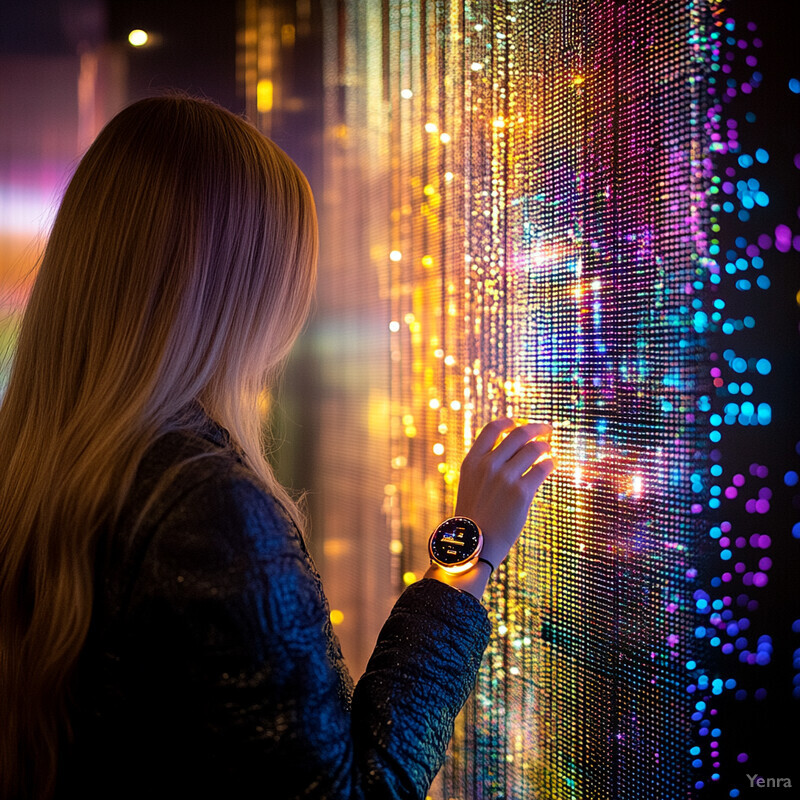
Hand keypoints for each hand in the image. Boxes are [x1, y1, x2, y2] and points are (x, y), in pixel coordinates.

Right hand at [454, 417, 555, 570]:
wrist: (475, 544)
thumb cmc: (475, 517)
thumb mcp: (471, 484)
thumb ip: (485, 466)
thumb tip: (512, 450)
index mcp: (472, 461)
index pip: (492, 428)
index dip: (509, 422)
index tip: (519, 423)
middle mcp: (488, 465)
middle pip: (518, 433)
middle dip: (537, 428)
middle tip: (547, 429)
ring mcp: (505, 478)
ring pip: (534, 448)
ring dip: (545, 446)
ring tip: (549, 451)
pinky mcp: (521, 493)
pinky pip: (542, 468)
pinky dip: (550, 463)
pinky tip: (552, 465)